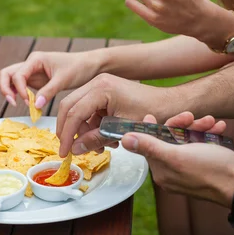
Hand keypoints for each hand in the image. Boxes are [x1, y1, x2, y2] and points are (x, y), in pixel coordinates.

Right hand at [0, 51, 101, 107]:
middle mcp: (31, 64)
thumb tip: (35, 105)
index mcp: (36, 59)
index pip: (18, 74)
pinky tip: (29, 104)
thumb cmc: (78, 68)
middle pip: (7, 74)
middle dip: (5, 88)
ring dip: (11, 92)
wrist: (90, 66)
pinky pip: (22, 87)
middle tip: (13, 103)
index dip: (19, 89)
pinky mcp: (37, 81)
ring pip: (12, 80)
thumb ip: (49, 91)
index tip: (28, 102)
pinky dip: (20, 95)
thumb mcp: (64, 79)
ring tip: (18, 105)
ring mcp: (32, 72)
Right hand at [55, 73, 173, 156]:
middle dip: (69, 131)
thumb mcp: (121, 129)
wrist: (168, 103)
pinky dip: (92, 125)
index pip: (74, 112)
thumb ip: (96, 139)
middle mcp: (97, 82)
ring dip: (83, 130)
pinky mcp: (104, 91)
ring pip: (78, 109)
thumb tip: (75, 149)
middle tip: (69, 150)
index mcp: (101, 88)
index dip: (67, 135)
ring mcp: (100, 84)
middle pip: (69, 107)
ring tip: (99, 147)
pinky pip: (89, 109)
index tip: (65, 152)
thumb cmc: (151, 112)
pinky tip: (105, 139)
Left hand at [122, 114, 233, 206]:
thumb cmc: (211, 171)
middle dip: (181, 125)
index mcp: (163, 171)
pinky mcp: (205, 164)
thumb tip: (125, 141)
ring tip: (211, 121)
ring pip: (187, 140)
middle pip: (169, 140)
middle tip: (192, 116)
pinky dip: (208, 134)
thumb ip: (150, 147)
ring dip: (198, 127)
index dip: (153, 128)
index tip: (152, 115)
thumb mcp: (177, 155)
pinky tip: (218, 127)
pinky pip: (201, 145)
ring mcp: (190, 168)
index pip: (150, 144)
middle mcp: (173, 171)